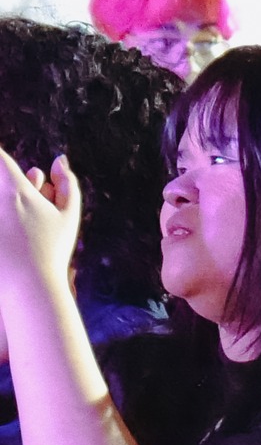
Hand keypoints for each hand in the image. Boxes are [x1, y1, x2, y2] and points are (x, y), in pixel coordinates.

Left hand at [0, 149, 82, 297]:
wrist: (28, 286)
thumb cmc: (52, 251)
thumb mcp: (69, 216)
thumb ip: (68, 184)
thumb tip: (60, 160)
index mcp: (17, 191)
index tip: (2, 158)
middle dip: (7, 181)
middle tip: (28, 194)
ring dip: (7, 204)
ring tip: (21, 220)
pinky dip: (3, 219)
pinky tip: (10, 232)